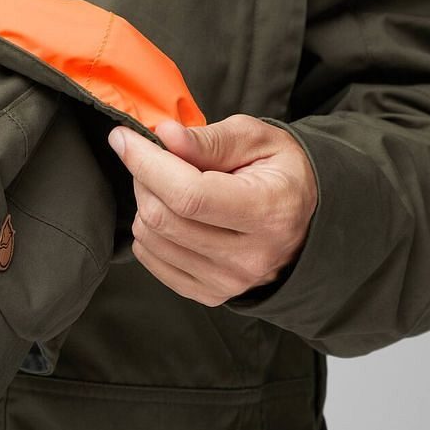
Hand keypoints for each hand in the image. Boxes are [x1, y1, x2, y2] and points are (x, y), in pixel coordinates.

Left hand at [107, 113, 317, 305]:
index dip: (146, 163)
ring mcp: (229, 282)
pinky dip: (148, 230)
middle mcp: (250, 257)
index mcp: (268, 212)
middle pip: (164, 218)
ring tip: (167, 183)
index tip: (123, 138)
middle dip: (142, 177)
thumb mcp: (256, 139)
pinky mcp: (210, 294)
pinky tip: (169, 211)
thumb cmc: (280, 172)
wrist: (306, 219)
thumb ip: (209, 139)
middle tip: (150, 155)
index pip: (189, 194)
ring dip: (144, 202)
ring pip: (151, 239)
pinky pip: (151, 260)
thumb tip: (164, 135)